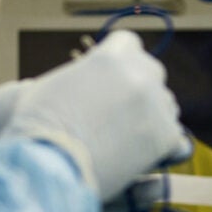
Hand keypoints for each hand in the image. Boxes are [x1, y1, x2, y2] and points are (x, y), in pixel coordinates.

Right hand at [3, 31, 191, 200]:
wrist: (45, 167)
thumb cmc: (36, 129)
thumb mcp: (50, 86)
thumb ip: (78, 75)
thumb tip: (65, 81)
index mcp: (111, 57)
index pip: (129, 44)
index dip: (120, 61)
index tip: (111, 79)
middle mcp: (139, 75)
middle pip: (151, 72)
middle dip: (138, 88)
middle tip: (120, 112)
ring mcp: (155, 105)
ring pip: (165, 105)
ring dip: (151, 117)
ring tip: (125, 139)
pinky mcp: (166, 136)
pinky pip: (176, 138)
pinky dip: (162, 148)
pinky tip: (143, 156)